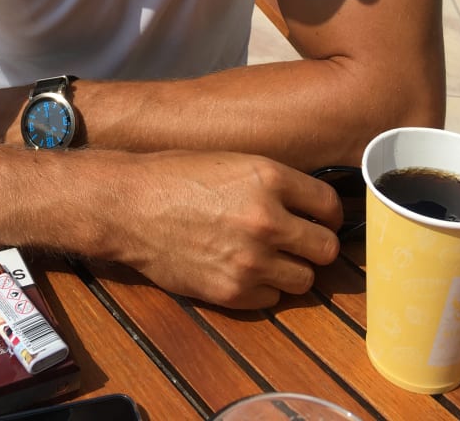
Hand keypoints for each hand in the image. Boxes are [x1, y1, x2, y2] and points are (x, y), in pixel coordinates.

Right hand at [113, 151, 341, 308]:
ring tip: (267, 256)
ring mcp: (251, 259)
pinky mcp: (233, 290)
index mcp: (269, 177)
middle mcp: (267, 219)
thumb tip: (310, 207)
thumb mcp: (232, 161)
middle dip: (314, 244)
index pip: (330, 205)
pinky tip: (242, 268)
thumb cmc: (175, 176)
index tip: (318, 217)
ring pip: (305, 279)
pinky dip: (264, 287)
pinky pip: (272, 297)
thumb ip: (274, 183)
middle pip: (326, 248)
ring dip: (291, 269)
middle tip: (297, 241)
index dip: (326, 213)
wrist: (129, 206)